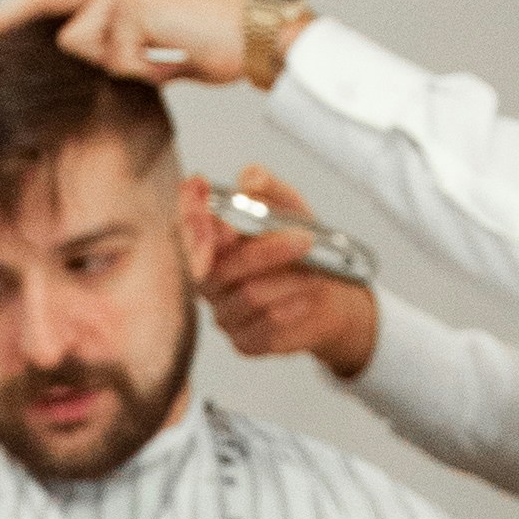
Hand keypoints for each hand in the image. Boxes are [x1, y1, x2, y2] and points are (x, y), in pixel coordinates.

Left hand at [0, 0, 254, 85]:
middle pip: (45, 0)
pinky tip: (172, 59)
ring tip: (163, 59)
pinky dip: (141, 70)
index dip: (14, 14)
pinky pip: (114, 56)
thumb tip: (79, 61)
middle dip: (3, 21)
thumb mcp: (154, 46)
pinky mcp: (135, 3)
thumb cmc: (217, 47)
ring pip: (83, 43)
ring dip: (119, 66)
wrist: (260, 37)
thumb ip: (115, 45)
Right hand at [184, 169, 377, 381]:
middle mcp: (209, 277)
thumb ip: (268, 188)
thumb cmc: (304, 250)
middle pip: (218, 267)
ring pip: (248, 295)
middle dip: (264, 251)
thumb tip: (249, 179)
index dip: (190, 212)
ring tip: (315, 271)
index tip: (207, 195)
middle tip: (302, 239)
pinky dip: (291, 309)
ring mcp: (223, 311)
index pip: (184, 226)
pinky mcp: (244, 340)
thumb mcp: (290, 207)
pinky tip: (306, 299)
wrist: (333, 296)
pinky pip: (263, 327)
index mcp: (211, 241)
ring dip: (288, 280)